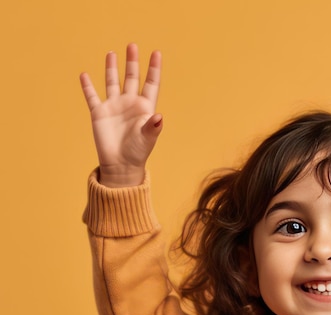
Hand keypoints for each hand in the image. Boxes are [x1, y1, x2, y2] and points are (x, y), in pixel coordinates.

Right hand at [80, 43, 161, 186]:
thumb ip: (153, 127)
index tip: (156, 53)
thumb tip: (159, 117)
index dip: (154, 69)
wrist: (120, 166)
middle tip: (132, 46)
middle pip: (131, 78)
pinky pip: (92, 96)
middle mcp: (129, 104)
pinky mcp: (99, 113)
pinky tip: (84, 75)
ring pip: (112, 82)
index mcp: (144, 108)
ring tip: (112, 53)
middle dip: (132, 62)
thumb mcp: (147, 139)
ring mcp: (114, 107)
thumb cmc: (137, 153)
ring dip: (112, 68)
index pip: (151, 84)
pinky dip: (87, 86)